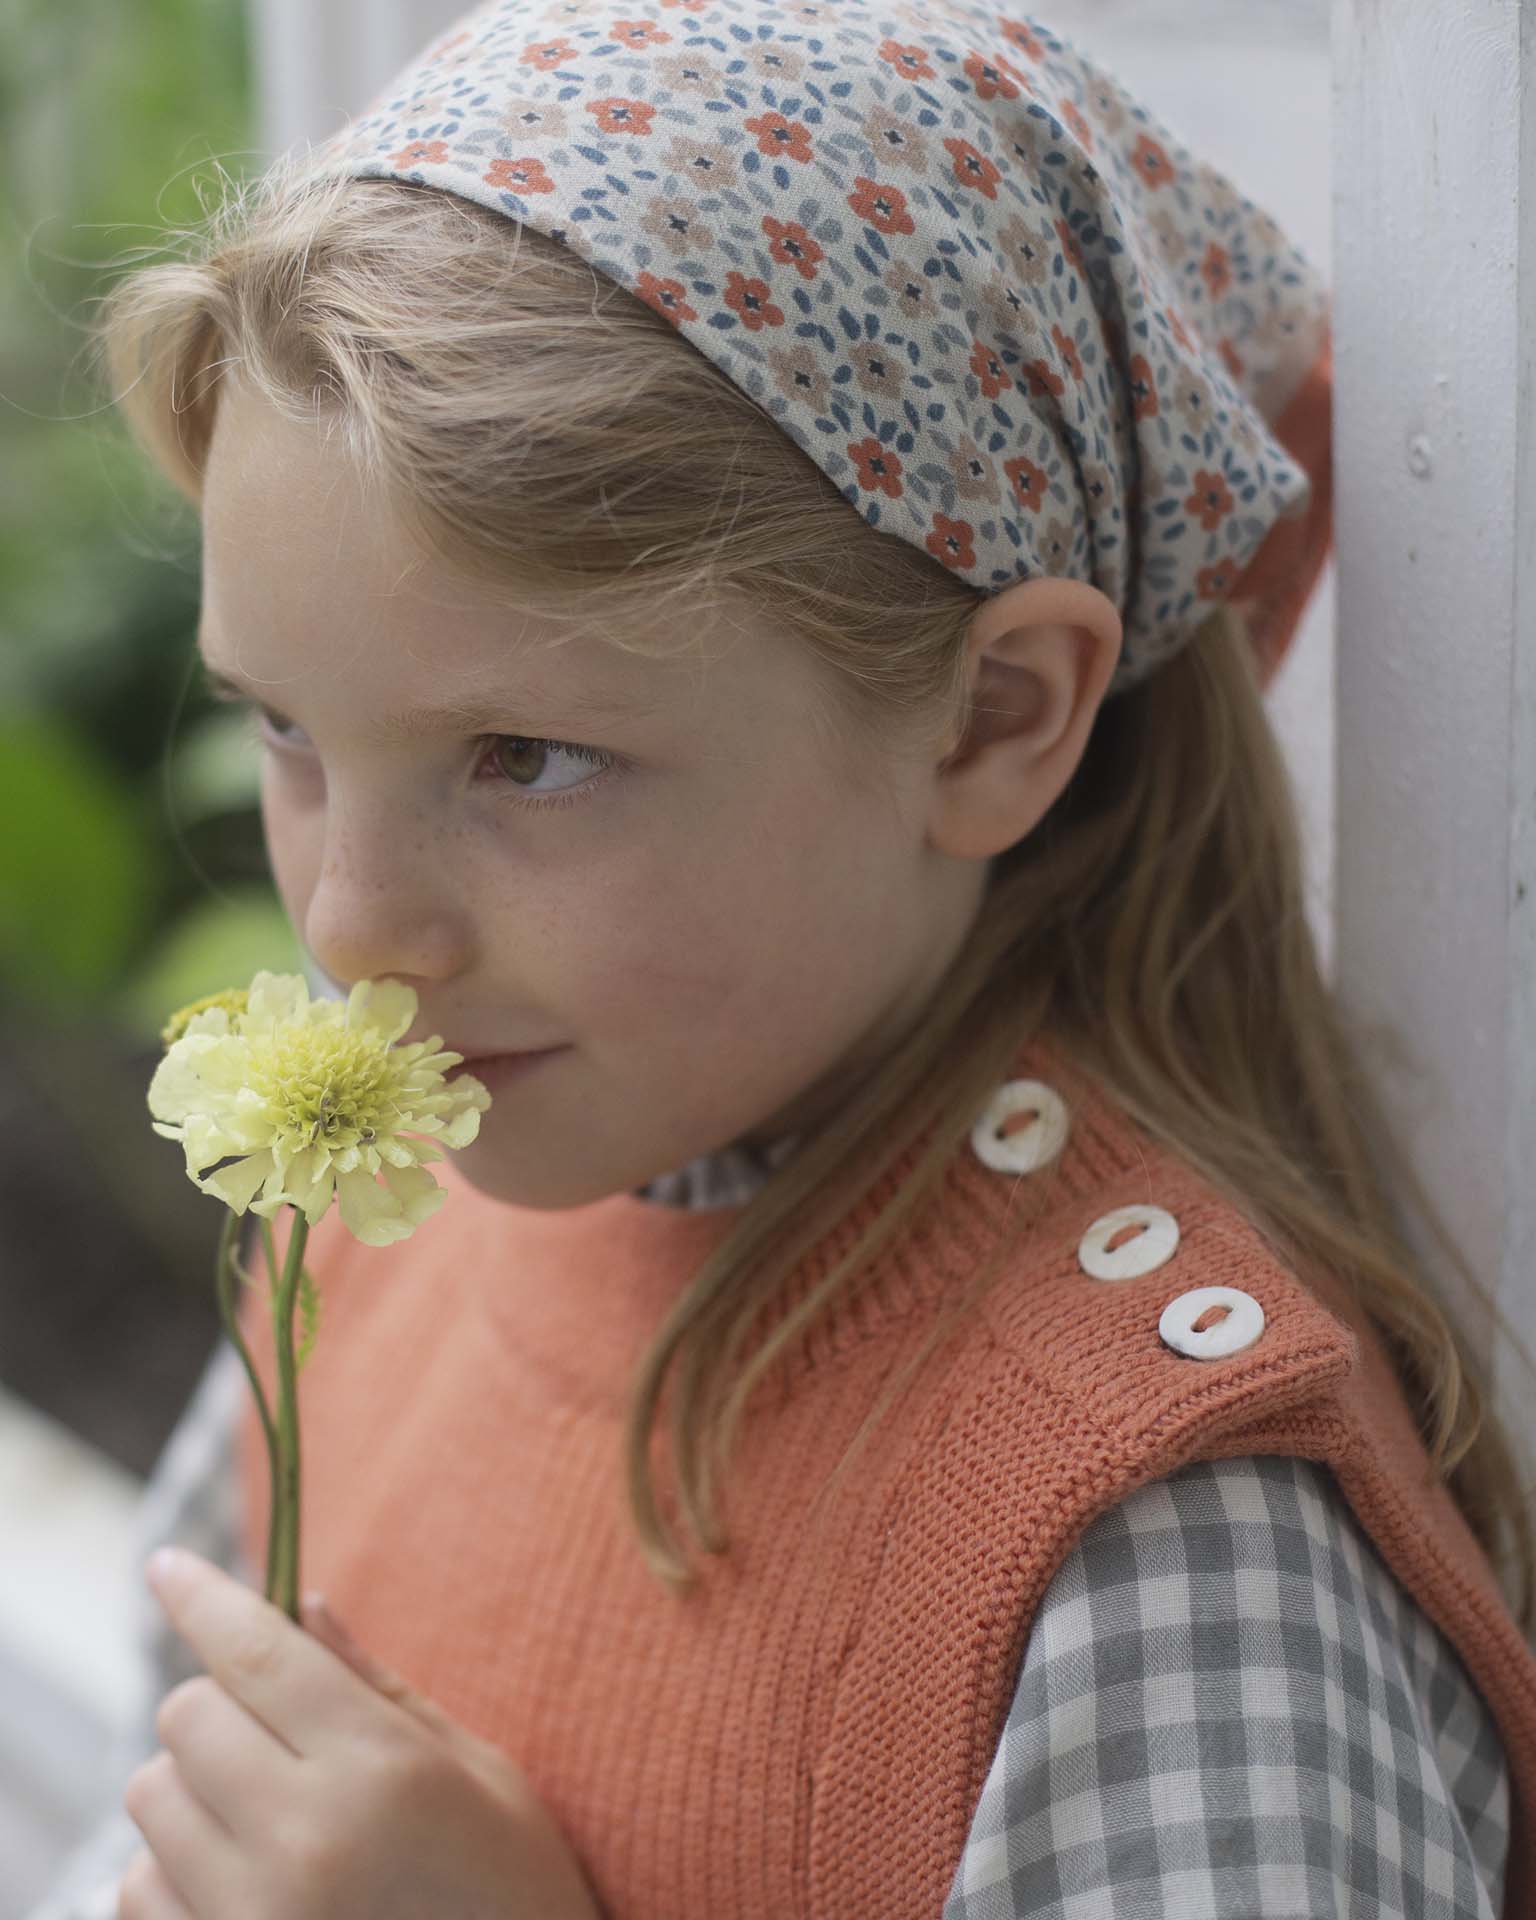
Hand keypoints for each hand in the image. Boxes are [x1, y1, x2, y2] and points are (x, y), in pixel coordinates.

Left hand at [117, 1548, 602, 1919]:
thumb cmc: (512, 1888)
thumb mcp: (475, 1771)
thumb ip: (377, 1687)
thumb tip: (302, 1605)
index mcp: (380, 1769)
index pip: (257, 1653)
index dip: (202, 1596)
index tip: (166, 1564)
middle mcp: (304, 1840)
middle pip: (186, 1717)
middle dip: (218, 1702)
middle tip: (270, 1729)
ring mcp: (253, 1917)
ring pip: (150, 1799)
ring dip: (191, 1787)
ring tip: (261, 1813)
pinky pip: (136, 1889)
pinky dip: (172, 1868)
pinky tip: (240, 1879)